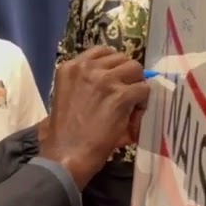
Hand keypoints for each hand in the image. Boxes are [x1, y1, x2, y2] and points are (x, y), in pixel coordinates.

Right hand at [38, 47, 149, 187]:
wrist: (66, 154)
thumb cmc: (62, 134)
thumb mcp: (66, 96)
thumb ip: (84, 84)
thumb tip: (111, 83)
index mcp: (71, 67)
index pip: (102, 51)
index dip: (114, 65)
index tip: (117, 79)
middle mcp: (87, 68)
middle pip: (122, 58)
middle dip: (127, 75)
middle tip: (126, 94)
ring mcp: (105, 80)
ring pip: (135, 69)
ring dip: (136, 85)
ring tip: (132, 104)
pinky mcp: (120, 95)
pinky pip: (143, 89)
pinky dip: (143, 102)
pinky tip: (135, 115)